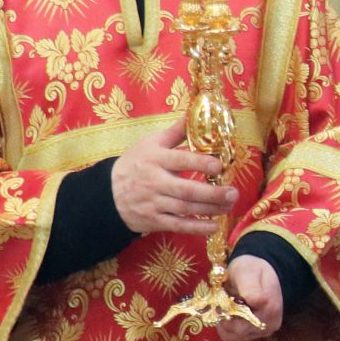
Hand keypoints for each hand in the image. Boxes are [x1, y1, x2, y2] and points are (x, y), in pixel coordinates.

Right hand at [113, 117, 236, 236]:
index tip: (220, 165)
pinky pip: (177, 226)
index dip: (200, 163)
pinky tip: (214, 226)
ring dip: (210, 209)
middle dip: (212, 193)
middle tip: (233, 193)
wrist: (107, 193)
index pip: (180, 160)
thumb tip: (196, 113)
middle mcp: (154, 182)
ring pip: (185, 209)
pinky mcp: (153, 221)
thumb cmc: (135, 164)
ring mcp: (153, 203)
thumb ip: (176, 132)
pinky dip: (196, 227)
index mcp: (155, 159)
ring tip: (229, 205)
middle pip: (186, 190)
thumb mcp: (150, 144)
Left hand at [217, 254, 283, 340]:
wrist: (265, 273)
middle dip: (226, 317)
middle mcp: (271, 322)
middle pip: (240, 330)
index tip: (222, 298)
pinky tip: (231, 316)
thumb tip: (258, 301)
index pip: (243, 319)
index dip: (227, 311)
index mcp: (270, 306)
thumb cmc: (253, 269)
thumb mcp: (247, 271)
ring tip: (228, 307)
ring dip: (226, 323)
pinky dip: (229, 329)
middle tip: (222, 302)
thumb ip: (250, 287)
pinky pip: (238, 338)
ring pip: (237, 336)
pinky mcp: (260, 334)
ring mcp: (266, 330)